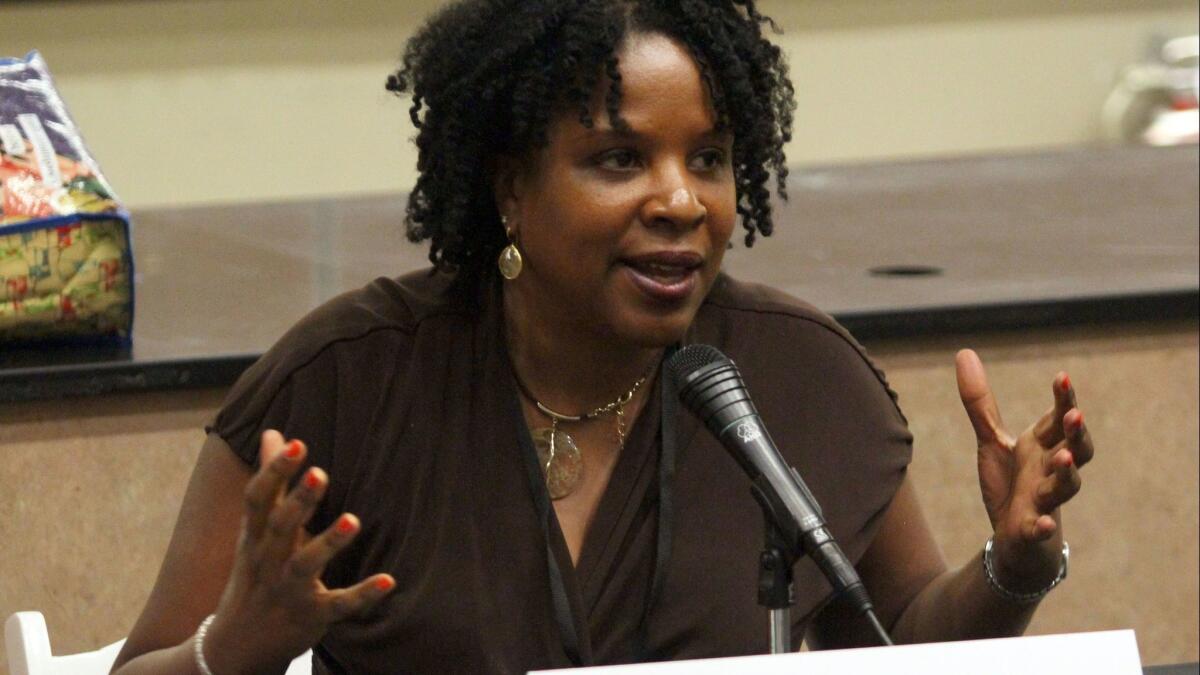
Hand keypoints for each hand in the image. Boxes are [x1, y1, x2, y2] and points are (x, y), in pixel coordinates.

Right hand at [204, 430, 394, 672]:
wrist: (235, 647)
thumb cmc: (254, 574)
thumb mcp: (255, 529)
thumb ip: (272, 482)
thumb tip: (274, 433)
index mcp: (254, 537)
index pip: (258, 500)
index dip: (275, 471)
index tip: (296, 442)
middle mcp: (268, 561)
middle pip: (281, 528)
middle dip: (299, 501)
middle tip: (320, 472)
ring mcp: (289, 591)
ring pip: (306, 566)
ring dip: (328, 543)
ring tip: (353, 519)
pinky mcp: (312, 616)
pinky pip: (339, 605)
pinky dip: (363, 594)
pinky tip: (388, 580)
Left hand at [956, 350, 1093, 591]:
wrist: (1013, 538)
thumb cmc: (1011, 484)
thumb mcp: (991, 441)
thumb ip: (980, 403)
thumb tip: (964, 352)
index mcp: (1043, 447)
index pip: (1059, 419)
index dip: (1064, 400)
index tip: (1061, 377)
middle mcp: (1051, 471)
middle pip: (1075, 450)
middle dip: (1076, 433)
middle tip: (1074, 415)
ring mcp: (1045, 502)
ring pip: (1065, 487)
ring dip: (1066, 473)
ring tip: (1063, 457)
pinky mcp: (1032, 530)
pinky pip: (1041, 529)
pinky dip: (1043, 526)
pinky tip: (1042, 523)